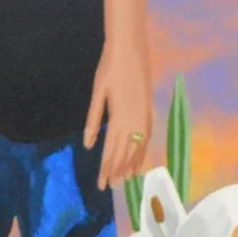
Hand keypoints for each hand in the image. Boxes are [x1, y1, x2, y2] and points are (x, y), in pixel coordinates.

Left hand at [85, 35, 153, 189]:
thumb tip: (88, 145)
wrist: (130, 48)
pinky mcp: (149, 110)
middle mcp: (134, 120)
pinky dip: (142, 151)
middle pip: (124, 152)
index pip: (111, 150)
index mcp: (119, 117)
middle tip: (111, 187)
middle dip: (117, 170)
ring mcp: (144, 116)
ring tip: (125, 180)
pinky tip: (139, 160)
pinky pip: (146, 137)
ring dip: (131, 164)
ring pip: (137, 147)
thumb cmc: (110, 68)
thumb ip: (93, 120)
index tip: (102, 184)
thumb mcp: (97, 93)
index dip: (106, 168)